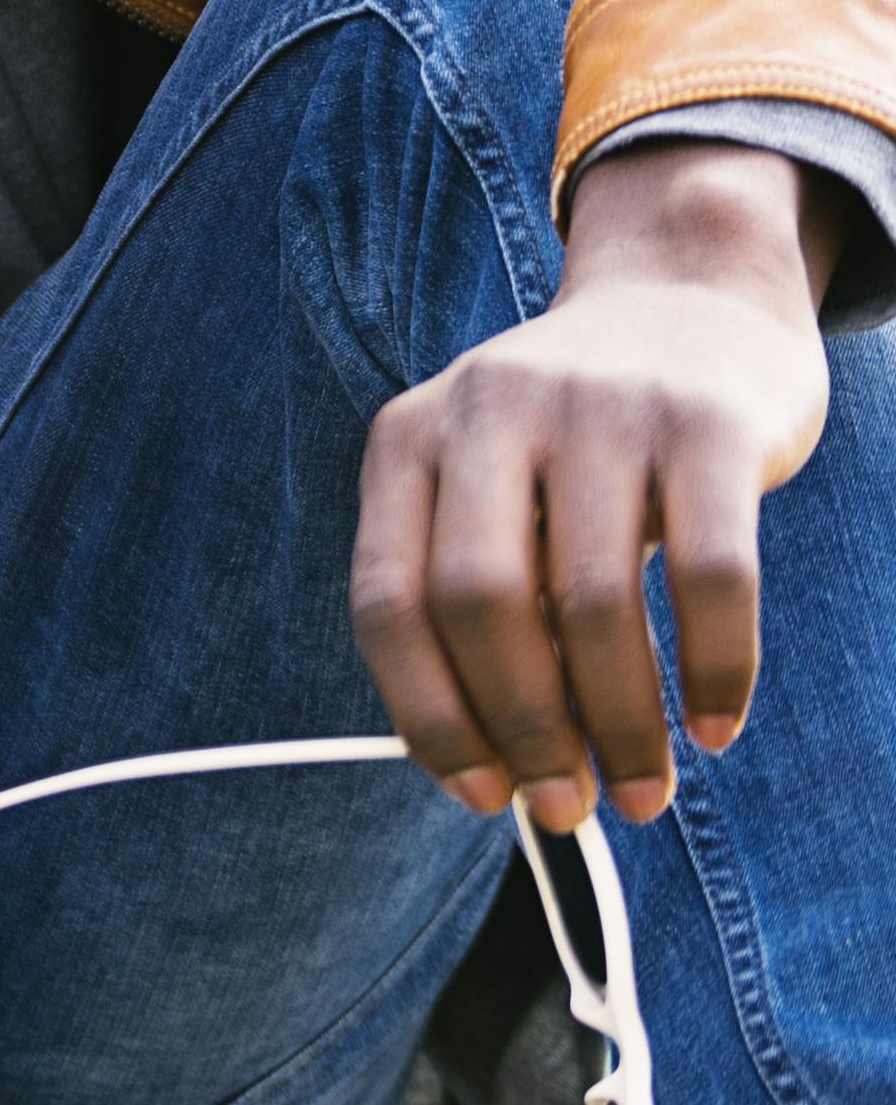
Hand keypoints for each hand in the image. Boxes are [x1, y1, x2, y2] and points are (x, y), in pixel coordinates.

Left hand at [351, 141, 842, 831]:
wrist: (688, 297)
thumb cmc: (573, 437)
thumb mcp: (487, 485)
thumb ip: (475, 597)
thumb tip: (498, 768)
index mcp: (408, 437)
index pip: (387, 600)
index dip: (429, 715)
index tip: (480, 796)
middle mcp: (489, 410)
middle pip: (481, 605)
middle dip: (525, 729)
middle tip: (570, 806)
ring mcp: (598, 408)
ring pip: (596, 602)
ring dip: (621, 724)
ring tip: (641, 788)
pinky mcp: (705, 422)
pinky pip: (712, 576)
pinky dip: (715, 671)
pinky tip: (716, 726)